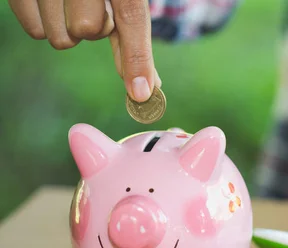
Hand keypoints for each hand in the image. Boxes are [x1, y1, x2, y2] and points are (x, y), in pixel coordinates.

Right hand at [8, 0, 159, 101]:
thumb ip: (135, 39)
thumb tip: (147, 87)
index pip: (131, 14)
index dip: (137, 56)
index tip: (140, 94)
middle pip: (88, 30)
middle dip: (94, 27)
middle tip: (93, 6)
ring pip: (61, 39)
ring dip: (69, 30)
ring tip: (71, 3)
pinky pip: (35, 32)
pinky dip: (45, 26)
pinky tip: (50, 6)